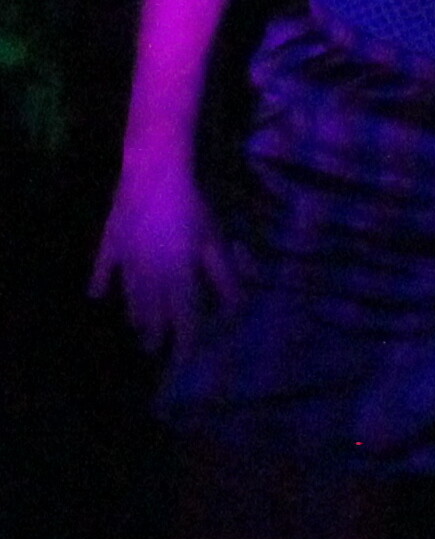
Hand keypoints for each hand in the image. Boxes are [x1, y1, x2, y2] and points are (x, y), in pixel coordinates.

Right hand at [88, 153, 237, 356]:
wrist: (154, 178)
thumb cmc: (192, 210)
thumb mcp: (216, 245)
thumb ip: (224, 279)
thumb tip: (235, 310)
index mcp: (178, 279)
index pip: (183, 320)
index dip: (185, 341)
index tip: (183, 361)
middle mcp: (149, 277)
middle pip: (152, 313)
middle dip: (155, 334)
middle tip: (153, 349)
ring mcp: (126, 261)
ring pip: (130, 296)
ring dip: (134, 314)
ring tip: (137, 328)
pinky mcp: (111, 243)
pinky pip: (104, 268)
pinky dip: (100, 282)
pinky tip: (96, 295)